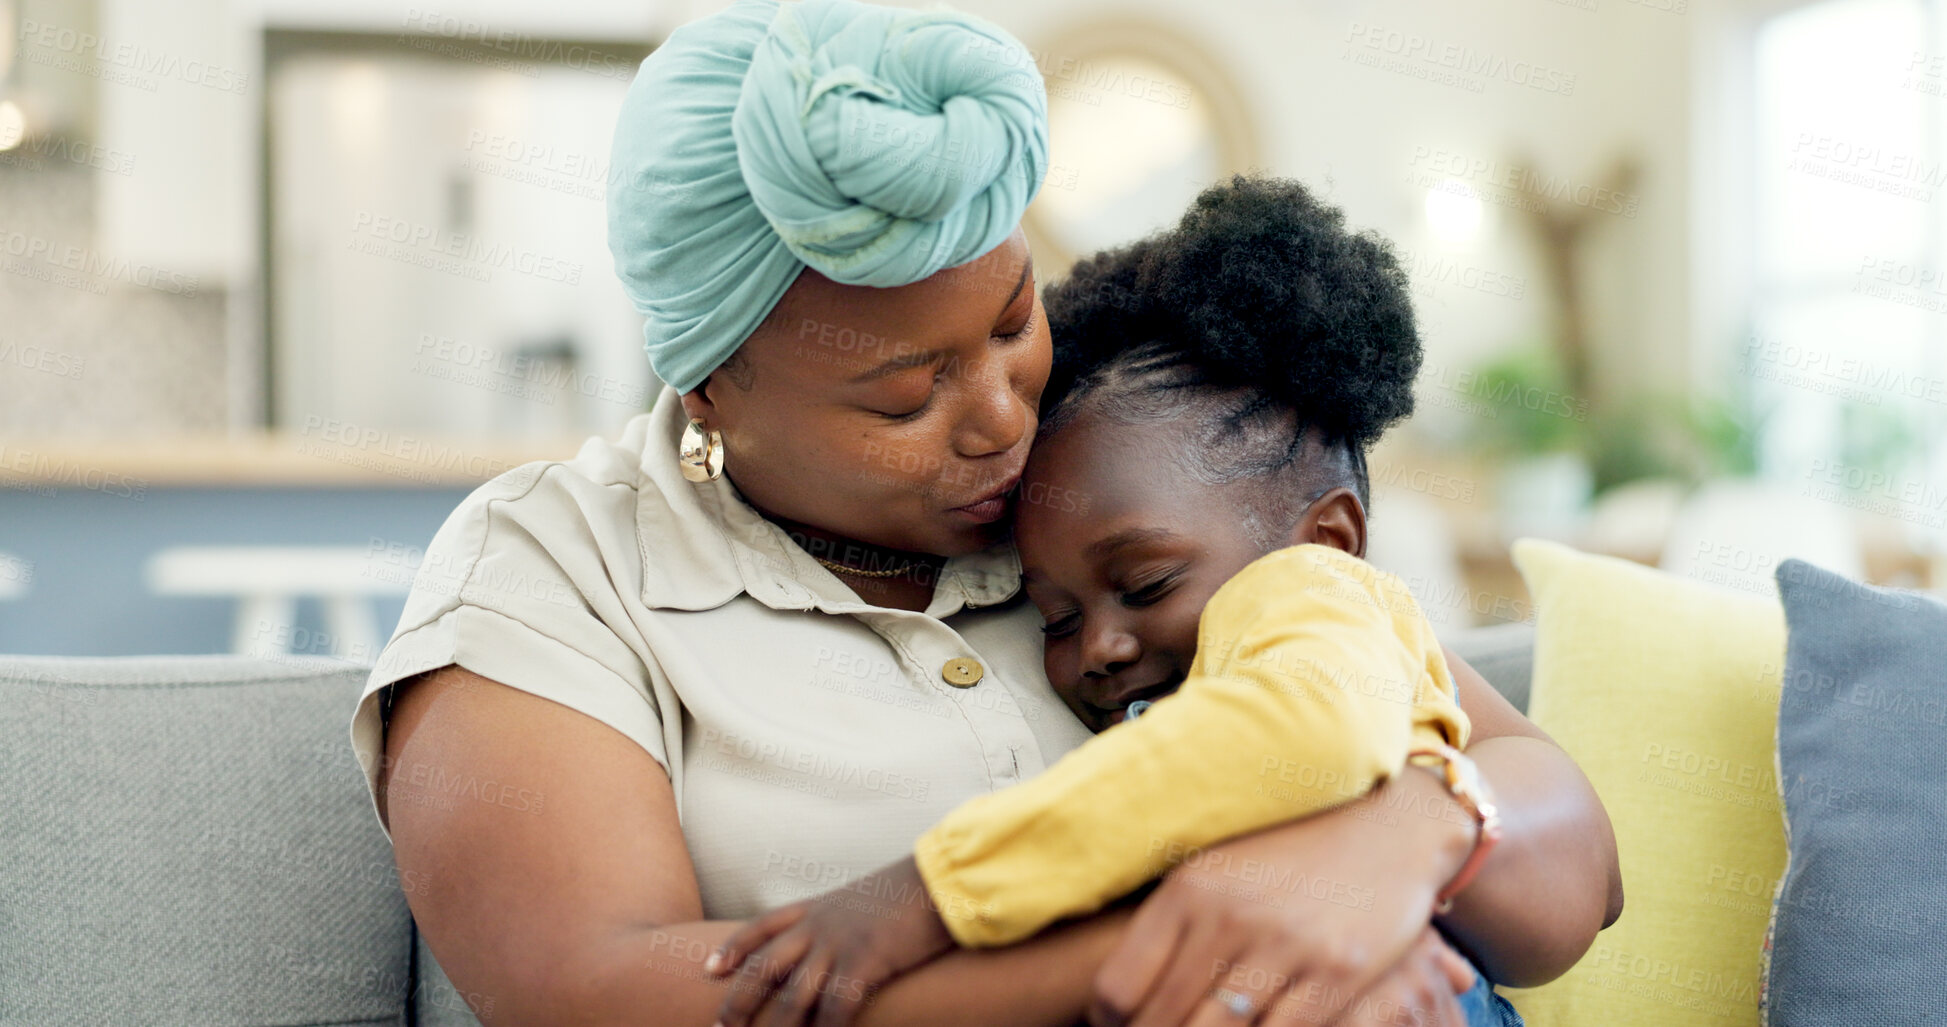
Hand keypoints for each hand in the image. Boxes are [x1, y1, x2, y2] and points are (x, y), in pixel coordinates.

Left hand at [708, 856, 955, 1026]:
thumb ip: (840, 920)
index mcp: (815, 908)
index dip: (732, 949)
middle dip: (738, 1001)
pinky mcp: (865, 962)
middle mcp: (818, 926)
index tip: (709, 969)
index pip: (760, 927)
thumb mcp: (861, 901)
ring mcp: (839, 944)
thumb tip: (834, 942)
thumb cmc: (908, 893)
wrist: (940, 880)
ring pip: (792, 996)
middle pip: (762, 967)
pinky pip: (835, 1008)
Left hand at [1088, 768, 1474, 1026]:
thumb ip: (1169, 921)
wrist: (1387, 827)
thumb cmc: (1288, 855)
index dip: (1111, 1023)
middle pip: (1163, 1021)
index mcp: (1189, 890)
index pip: (1119, 988)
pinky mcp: (1339, 972)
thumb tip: (1113, 990)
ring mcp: (1286, 946)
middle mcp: (1230, 916)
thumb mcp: (1216, 868)